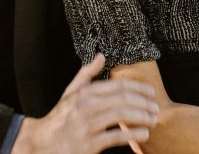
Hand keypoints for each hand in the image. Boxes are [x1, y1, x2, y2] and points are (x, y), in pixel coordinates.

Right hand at [11, 54, 158, 153]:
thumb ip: (87, 74)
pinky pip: (115, 137)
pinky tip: (143, 134)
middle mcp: (85, 106)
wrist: (42, 143)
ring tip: (153, 121)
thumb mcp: (70, 93)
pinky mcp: (88, 144)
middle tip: (156, 108)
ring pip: (121, 116)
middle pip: (123, 99)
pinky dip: (132, 135)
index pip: (118, 85)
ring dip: (142, 117)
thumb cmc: (60, 117)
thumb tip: (101, 55)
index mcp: (84, 92)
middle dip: (144, 103)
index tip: (151, 93)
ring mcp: (86, 125)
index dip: (138, 88)